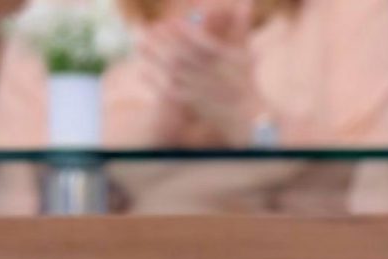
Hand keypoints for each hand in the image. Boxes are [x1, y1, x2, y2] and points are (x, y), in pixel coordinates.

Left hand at [137, 1, 263, 145]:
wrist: (248, 117)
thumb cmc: (246, 82)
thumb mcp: (245, 54)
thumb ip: (241, 26)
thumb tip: (247, 1)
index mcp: (225, 61)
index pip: (200, 41)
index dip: (182, 30)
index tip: (168, 22)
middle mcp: (211, 74)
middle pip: (181, 54)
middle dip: (162, 40)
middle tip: (148, 29)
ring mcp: (201, 90)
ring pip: (171, 72)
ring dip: (153, 57)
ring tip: (139, 44)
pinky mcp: (192, 105)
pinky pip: (169, 91)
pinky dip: (154, 80)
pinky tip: (143, 70)